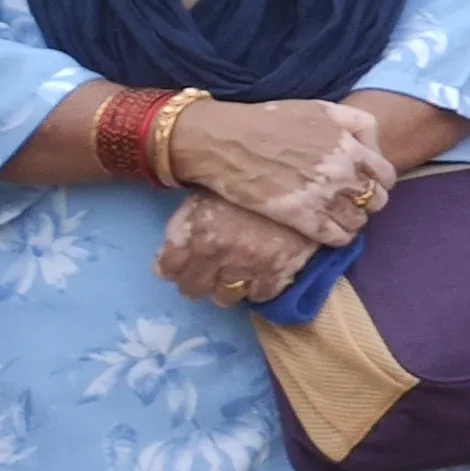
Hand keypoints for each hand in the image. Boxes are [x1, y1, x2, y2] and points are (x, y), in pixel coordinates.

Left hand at [155, 191, 321, 307]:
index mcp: (195, 229)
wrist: (302, 173)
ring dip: (227, 286)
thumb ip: (186, 223)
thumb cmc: (249, 177)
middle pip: (192, 288)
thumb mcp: (207, 191)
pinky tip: (261, 273)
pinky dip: (258, 288)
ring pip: (224, 297)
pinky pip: (259, 296)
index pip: (167, 269)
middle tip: (209, 269)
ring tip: (236, 272)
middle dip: (198, 280)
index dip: (174, 266)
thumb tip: (170, 254)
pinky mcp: (278, 271)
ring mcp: (247, 264)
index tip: (183, 262)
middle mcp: (217, 251)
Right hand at [165, 97, 392, 248]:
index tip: (367, 185)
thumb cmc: (271, 120)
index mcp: (350, 146)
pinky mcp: (299, 216)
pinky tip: (329, 233)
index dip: (379, 183)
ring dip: (353, 222)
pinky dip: (338, 238)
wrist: (227, 140)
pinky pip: (335, 237)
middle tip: (352, 203)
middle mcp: (342, 173)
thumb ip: (356, 123)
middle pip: (377, 201)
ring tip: (339, 218)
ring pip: (358, 222)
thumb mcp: (322, 108)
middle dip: (367, 202)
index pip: (386, 176)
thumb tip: (374, 147)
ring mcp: (322, 196)